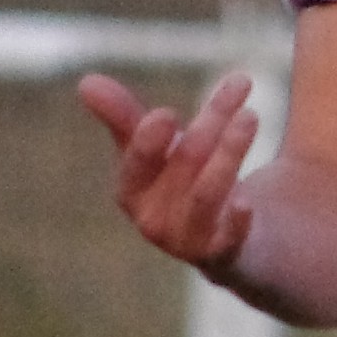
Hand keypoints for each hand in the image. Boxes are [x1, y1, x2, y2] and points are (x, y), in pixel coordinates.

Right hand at [78, 70, 260, 277]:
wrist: (243, 243)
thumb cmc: (191, 185)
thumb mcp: (161, 148)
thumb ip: (127, 117)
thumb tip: (85, 80)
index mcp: (135, 190)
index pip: (138, 161)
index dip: (147, 142)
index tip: (166, 114)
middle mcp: (154, 219)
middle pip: (184, 163)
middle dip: (211, 121)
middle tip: (241, 80)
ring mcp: (189, 241)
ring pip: (206, 195)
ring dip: (228, 154)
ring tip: (251, 116)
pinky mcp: (226, 256)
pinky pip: (226, 242)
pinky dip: (234, 223)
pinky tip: (246, 203)